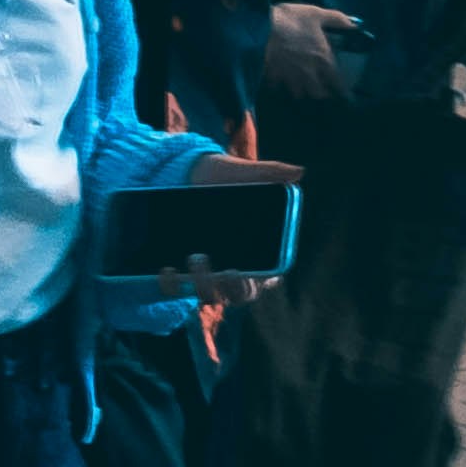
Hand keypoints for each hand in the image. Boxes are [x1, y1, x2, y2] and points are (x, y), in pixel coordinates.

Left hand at [177, 154, 306, 307]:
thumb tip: (298, 172)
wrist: (186, 174)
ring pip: (209, 295)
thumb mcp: (243, 171)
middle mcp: (235, 271)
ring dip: (202, 284)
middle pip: (238, 295)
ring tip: (193, 257)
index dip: (258, 282)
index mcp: (260, 253)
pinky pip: (178, 290)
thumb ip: (270, 172)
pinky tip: (166, 267)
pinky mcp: (182, 274)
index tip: (243, 271)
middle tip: (219, 266)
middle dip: (229, 287)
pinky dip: (172, 285)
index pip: (266, 279)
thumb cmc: (224, 177)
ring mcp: (208, 275)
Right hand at [262, 1, 361, 101]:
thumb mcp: (317, 13)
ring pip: (298, 93)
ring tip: (302, 86)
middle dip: (321, 93)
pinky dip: (280, 85)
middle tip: (323, 90)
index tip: (348, 97)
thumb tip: (355, 25)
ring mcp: (289, 76)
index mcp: (322, 59)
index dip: (344, 92)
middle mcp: (308, 72)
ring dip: (302, 91)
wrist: (260, 27)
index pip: (337, 82)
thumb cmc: (291, 19)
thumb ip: (337, 20)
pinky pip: (278, 86)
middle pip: (317, 94)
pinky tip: (280, 80)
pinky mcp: (273, 75)